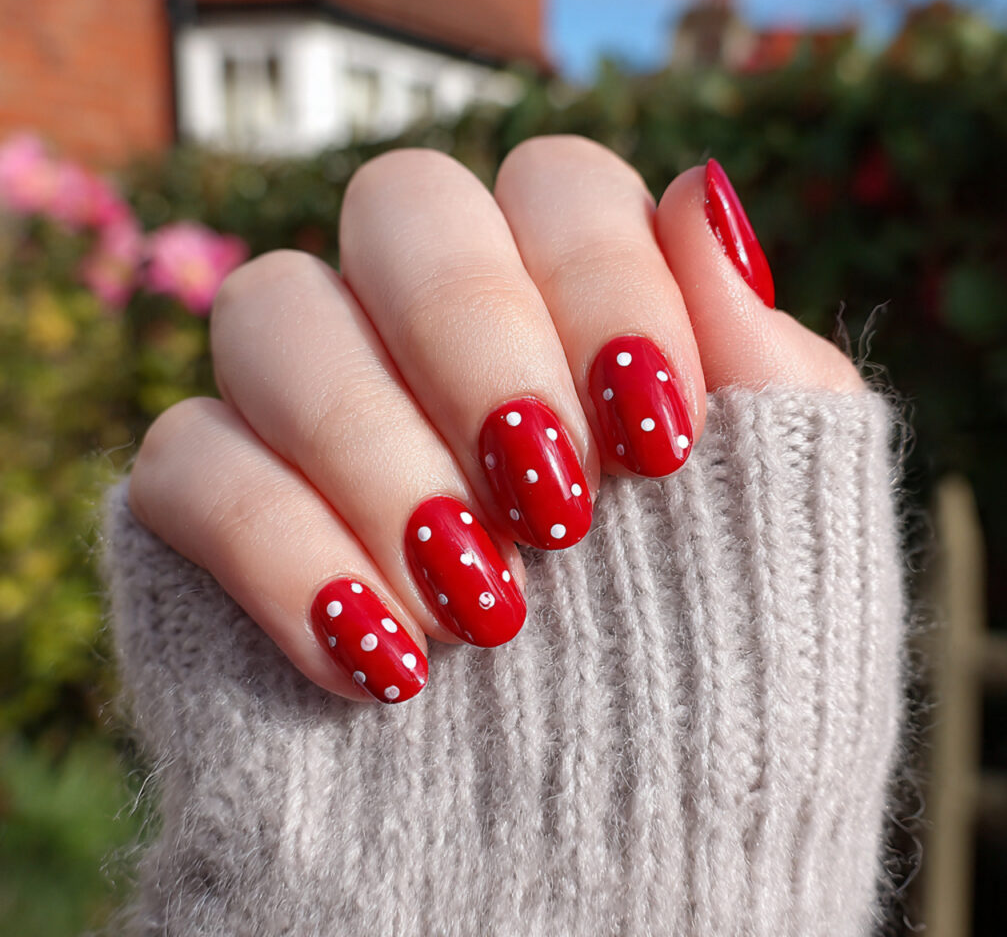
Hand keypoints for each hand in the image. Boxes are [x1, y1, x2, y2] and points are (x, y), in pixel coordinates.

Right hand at [128, 136, 860, 703]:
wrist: (624, 853)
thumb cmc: (726, 680)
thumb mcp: (789, 521)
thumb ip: (760, 361)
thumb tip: (708, 196)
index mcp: (571, 309)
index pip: (554, 184)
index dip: (601, 276)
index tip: (655, 430)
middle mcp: (431, 337)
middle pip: (400, 203)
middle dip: (476, 331)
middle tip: (555, 500)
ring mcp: (316, 413)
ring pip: (271, 309)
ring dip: (373, 445)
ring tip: (482, 603)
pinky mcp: (218, 512)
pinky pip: (185, 463)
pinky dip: (280, 554)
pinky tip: (380, 659)